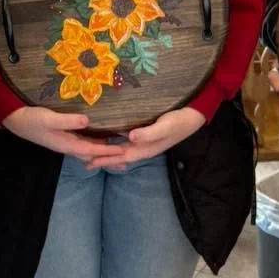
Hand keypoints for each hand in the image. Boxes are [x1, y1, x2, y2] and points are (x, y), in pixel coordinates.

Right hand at [2, 106, 112, 159]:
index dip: (108, 150)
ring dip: (103, 154)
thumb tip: (87, 120)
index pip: (92, 149)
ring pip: (89, 151)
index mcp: (66, 144)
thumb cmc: (32, 119)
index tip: (123, 152)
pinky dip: (95, 145)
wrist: (16, 120)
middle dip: (109, 159)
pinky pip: (83, 144)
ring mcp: (66, 142)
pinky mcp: (64, 137)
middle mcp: (68, 146)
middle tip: (126, 162)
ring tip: (118, 156)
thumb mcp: (49, 118)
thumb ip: (67, 120)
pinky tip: (100, 142)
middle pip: (93, 155)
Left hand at [85, 107, 205, 170]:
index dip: (104, 159)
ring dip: (108, 152)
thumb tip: (130, 138)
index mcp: (146, 148)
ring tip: (93, 152)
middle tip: (84, 160)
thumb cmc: (180, 120)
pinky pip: (127, 142)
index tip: (88, 162)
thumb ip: (149, 133)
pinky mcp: (147, 133)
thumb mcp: (165, 126)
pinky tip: (110, 139)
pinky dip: (116, 143)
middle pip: (119, 155)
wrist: (194, 115)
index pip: (120, 156)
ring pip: (122, 149)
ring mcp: (146, 141)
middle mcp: (144, 147)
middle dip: (103, 158)